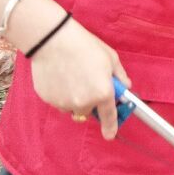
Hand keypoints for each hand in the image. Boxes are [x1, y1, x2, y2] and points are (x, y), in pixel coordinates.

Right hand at [28, 18, 130, 139]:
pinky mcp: (48, 99)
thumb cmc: (84, 46)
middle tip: (88, 81)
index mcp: (103, 93)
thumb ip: (120, 77)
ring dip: (75, 97)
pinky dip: (60, 93)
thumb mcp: (110, 58)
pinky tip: (60, 75)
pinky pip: (58, 101)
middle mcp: (84, 102)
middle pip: (89, 110)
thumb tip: (125, 87)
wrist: (53, 40)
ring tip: (72, 74)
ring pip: (72, 106)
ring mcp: (64, 102)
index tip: (110, 135)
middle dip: (91, 100)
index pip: (109, 116)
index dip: (111, 127)